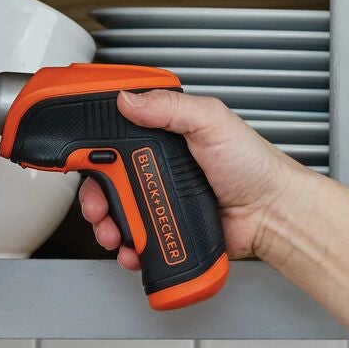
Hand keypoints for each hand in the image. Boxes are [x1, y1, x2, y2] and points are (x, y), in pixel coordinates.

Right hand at [78, 88, 315, 270]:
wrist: (272, 213)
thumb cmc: (253, 165)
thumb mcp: (211, 121)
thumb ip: (170, 107)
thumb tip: (129, 98)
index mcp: (163, 136)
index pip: (115, 137)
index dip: (90, 148)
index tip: (76, 157)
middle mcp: (157, 167)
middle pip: (106, 180)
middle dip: (93, 196)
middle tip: (97, 205)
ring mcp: (160, 199)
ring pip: (116, 213)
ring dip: (106, 225)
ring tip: (113, 232)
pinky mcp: (166, 228)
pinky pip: (136, 239)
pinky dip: (126, 247)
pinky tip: (130, 248)